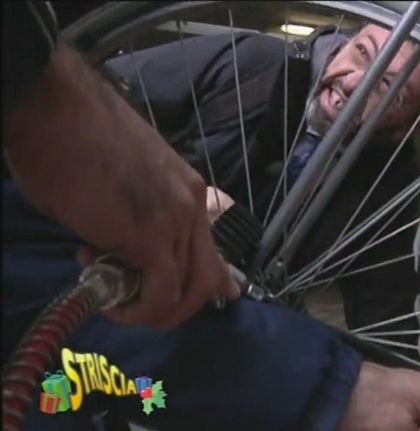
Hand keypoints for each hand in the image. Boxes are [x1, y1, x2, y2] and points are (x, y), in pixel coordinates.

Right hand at [4, 44, 239, 328]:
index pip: (213, 246)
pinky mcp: (149, 236)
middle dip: (179, 306)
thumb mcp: (122, 179)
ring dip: (155, 311)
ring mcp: (175, 220)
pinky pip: (161, 293)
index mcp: (186, 189)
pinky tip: (111, 303)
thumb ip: (136, 214)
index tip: (226, 295)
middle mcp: (191, 205)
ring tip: (117, 304)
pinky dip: (140, 311)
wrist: (54, 108)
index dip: (220, 279)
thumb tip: (120, 246)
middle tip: (139, 308)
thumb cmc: (74, 138)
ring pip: (189, 290)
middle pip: (208, 275)